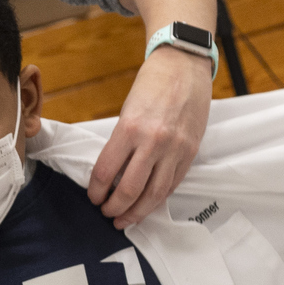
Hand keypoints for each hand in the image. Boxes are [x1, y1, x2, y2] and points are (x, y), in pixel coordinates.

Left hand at [89, 45, 211, 228]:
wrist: (184, 64)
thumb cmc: (152, 83)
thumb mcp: (127, 110)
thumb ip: (121, 141)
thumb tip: (112, 174)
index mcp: (130, 128)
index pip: (106, 172)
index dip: (96, 191)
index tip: (93, 197)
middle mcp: (153, 141)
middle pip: (130, 190)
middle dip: (114, 208)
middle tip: (106, 213)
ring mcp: (175, 149)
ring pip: (154, 195)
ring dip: (137, 212)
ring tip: (125, 220)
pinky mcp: (190, 152)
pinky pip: (172, 184)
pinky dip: (158, 199)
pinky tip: (148, 206)